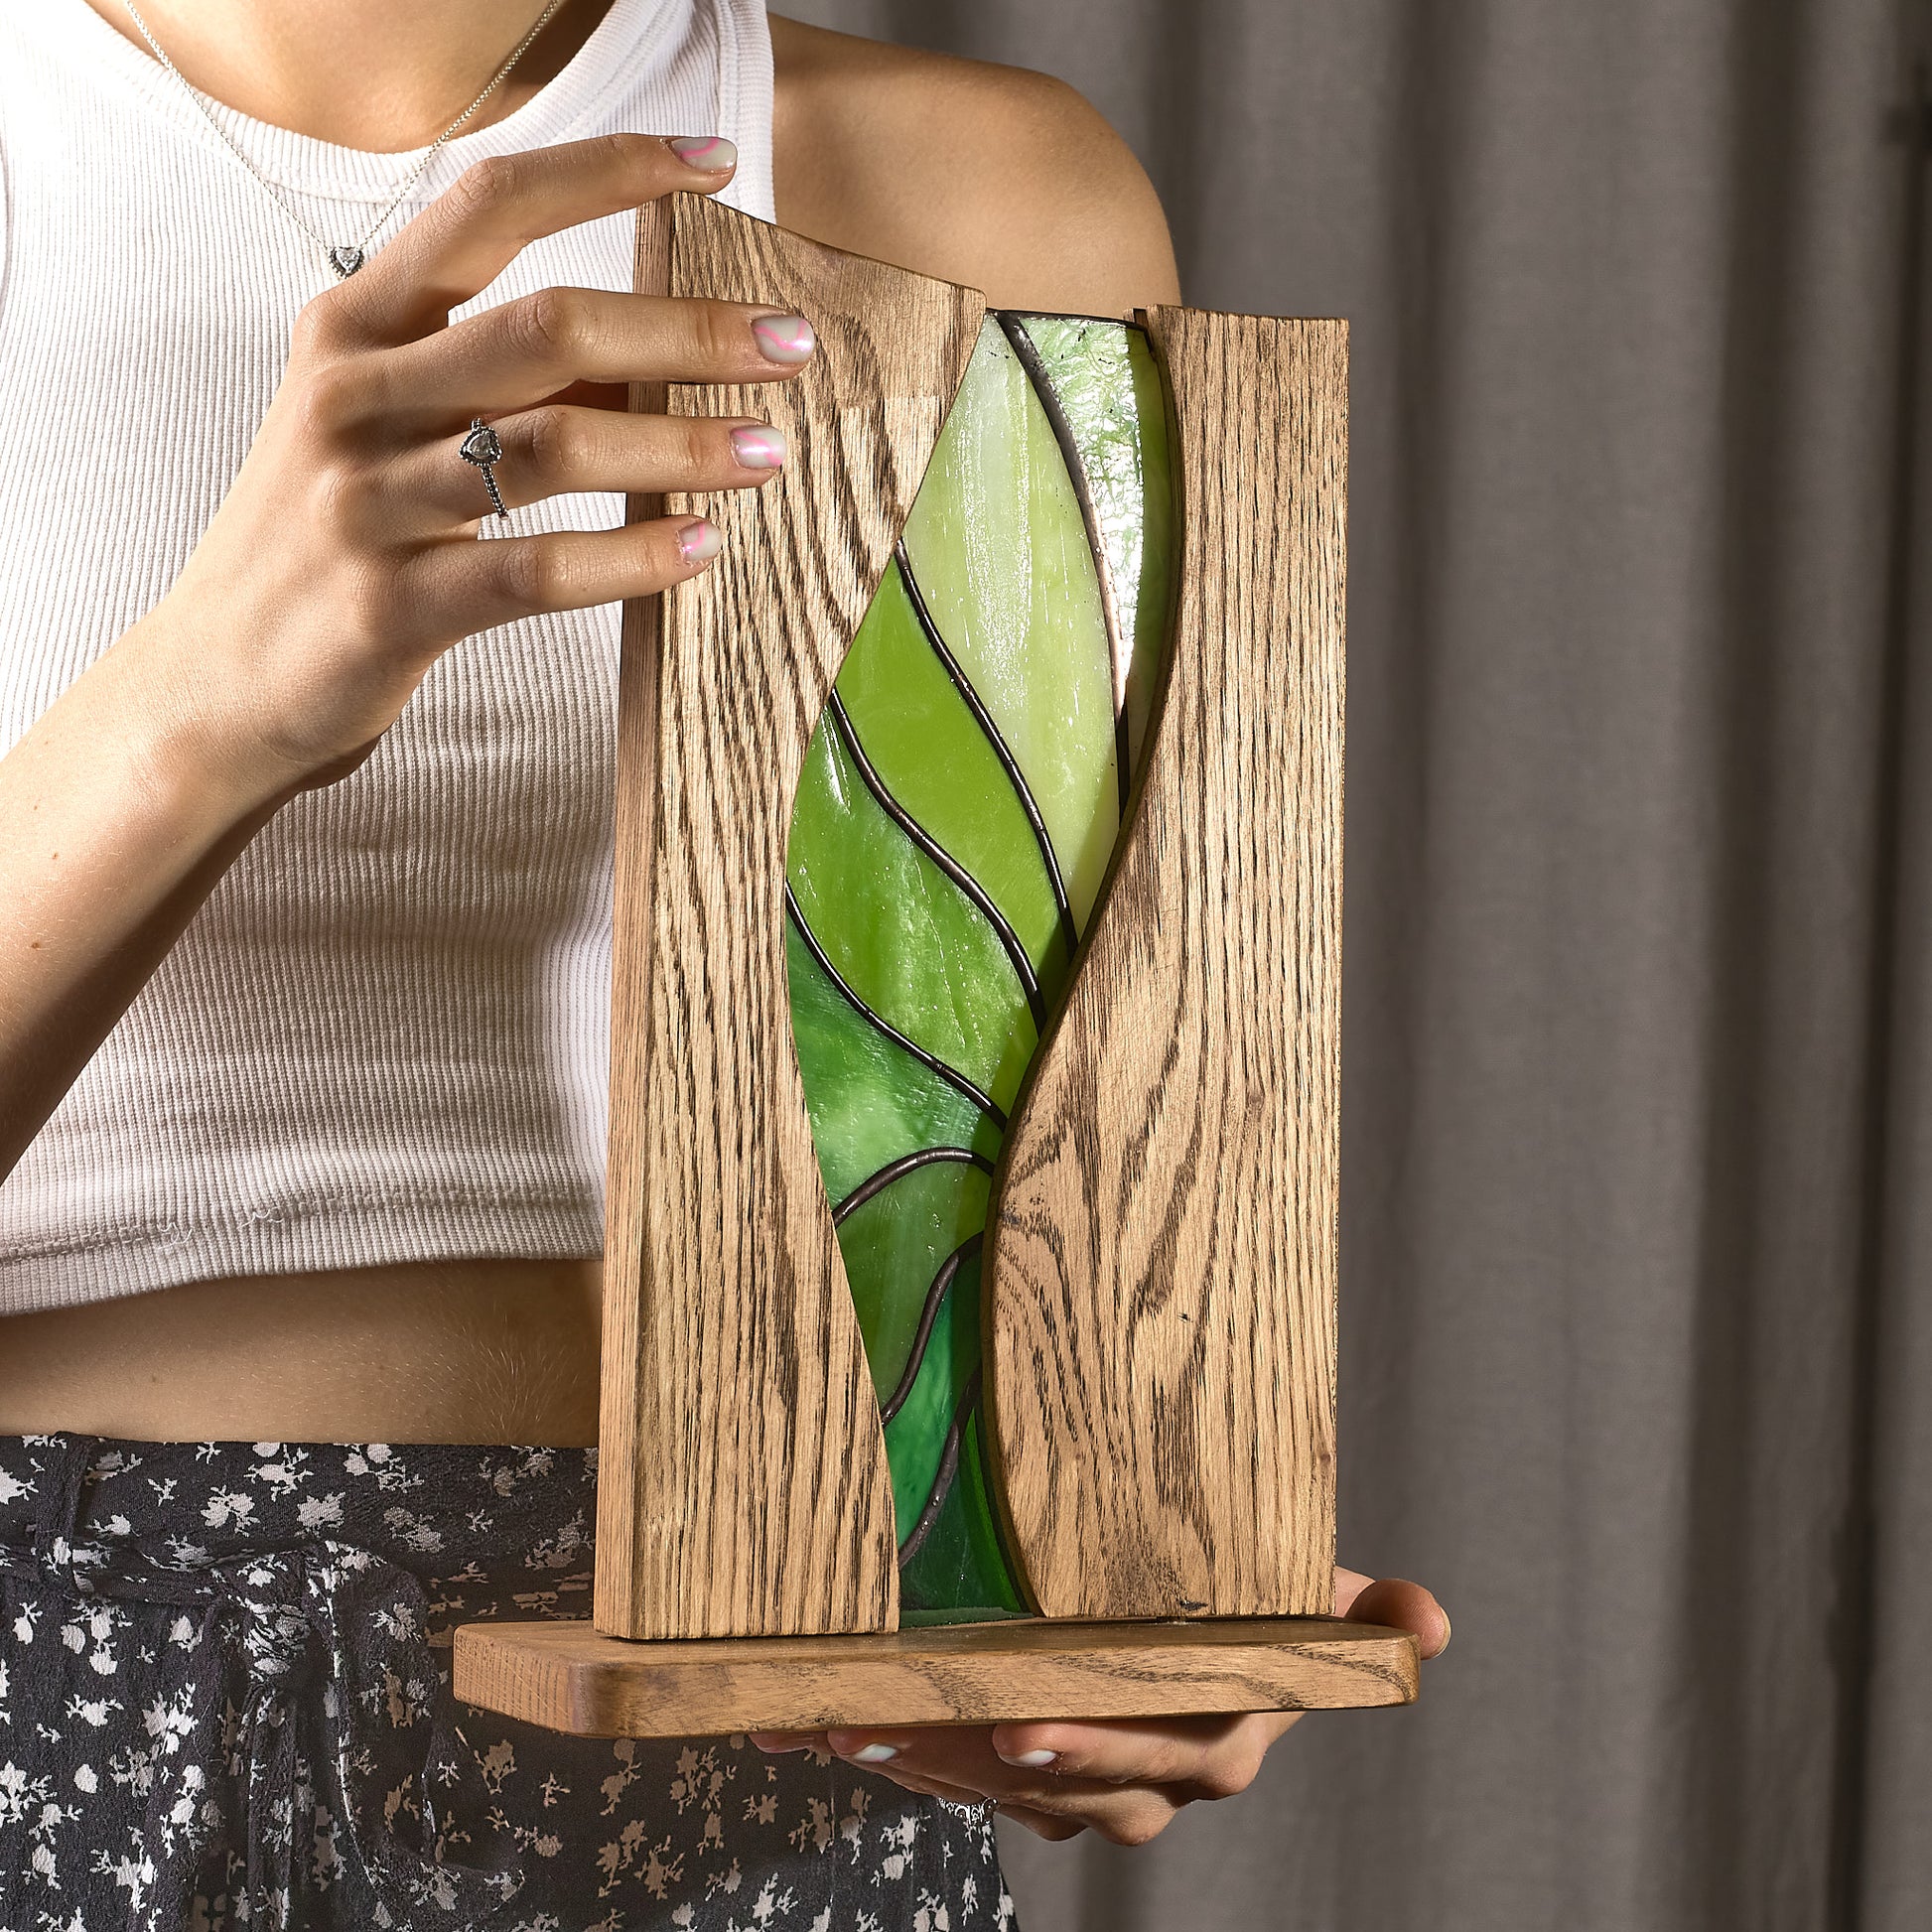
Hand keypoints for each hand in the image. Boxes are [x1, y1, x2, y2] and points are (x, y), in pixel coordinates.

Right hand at [123, 132, 812, 807]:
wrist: (215, 681)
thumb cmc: (325, 539)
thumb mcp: (385, 429)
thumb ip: (497, 382)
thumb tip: (654, 353)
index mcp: (353, 325)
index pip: (492, 205)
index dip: (610, 168)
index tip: (716, 159)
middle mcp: (353, 394)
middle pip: (550, 327)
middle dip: (687, 331)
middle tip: (788, 342)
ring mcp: (368, 499)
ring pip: (556, 447)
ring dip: (680, 447)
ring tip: (766, 452)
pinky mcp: (392, 605)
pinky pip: (537, 572)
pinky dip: (632, 559)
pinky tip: (701, 550)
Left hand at [750, 1568, 1447, 1846]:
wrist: (1223, 1636)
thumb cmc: (1263, 1603)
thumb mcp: (1310, 1597)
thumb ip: (1360, 1614)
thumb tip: (1428, 1626)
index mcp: (1216, 1736)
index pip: (1152, 1754)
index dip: (1088, 1749)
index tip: (1019, 1726)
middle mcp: (1152, 1780)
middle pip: (1049, 1782)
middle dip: (964, 1760)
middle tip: (878, 1726)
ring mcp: (1084, 1787)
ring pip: (990, 1787)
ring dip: (909, 1760)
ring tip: (830, 1724)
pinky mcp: (1026, 1777)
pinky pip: (956, 1775)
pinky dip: (888, 1751)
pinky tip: (811, 1726)